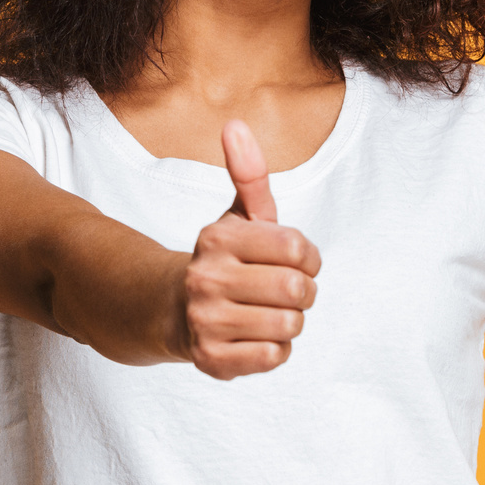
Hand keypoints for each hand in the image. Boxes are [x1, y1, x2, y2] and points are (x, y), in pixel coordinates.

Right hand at [179, 120, 320, 379]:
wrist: (175, 309)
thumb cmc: (226, 260)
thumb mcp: (240, 216)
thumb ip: (249, 174)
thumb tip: (235, 124)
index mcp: (218, 238)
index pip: (300, 250)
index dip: (309, 258)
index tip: (294, 261)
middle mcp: (206, 278)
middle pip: (298, 291)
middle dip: (303, 292)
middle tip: (283, 290)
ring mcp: (205, 321)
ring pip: (289, 326)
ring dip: (290, 322)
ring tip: (267, 312)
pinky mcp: (210, 360)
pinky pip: (274, 357)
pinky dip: (275, 349)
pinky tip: (254, 335)